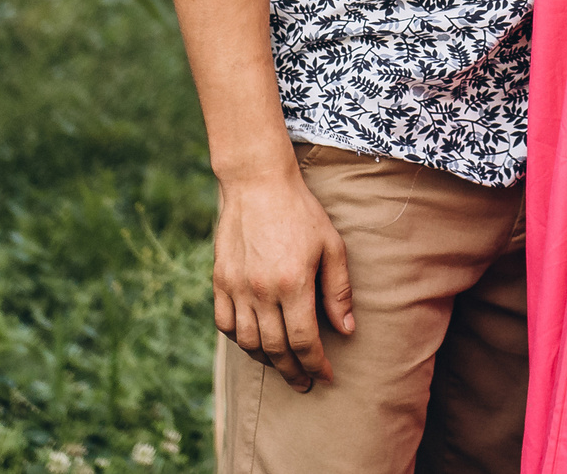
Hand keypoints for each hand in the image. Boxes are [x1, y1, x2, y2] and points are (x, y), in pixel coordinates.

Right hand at [209, 168, 355, 390]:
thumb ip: (338, 290)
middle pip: (276, 349)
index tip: (326, 376)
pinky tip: (254, 342)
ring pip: (248, 342)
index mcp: (293, 283)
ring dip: (267, 361)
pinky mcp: (219, 280)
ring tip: (283, 365)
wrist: (258, 183)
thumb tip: (347, 329)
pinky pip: (224, 324)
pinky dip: (239, 340)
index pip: (304, 341)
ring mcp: (236, 287)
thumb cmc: (301, 212)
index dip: (316, 364)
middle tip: (305, 383)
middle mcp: (261, 290)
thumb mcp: (331, 246)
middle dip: (293, 372)